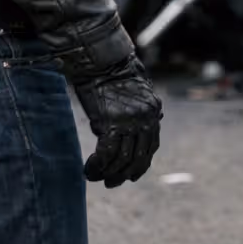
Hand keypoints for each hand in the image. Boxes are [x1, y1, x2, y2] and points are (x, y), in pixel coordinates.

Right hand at [71, 55, 162, 187]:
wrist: (101, 60)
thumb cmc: (113, 74)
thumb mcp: (135, 92)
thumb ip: (140, 111)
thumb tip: (147, 125)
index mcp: (153, 111)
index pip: (151, 146)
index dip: (141, 164)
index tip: (131, 175)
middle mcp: (146, 118)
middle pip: (139, 157)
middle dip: (124, 174)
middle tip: (110, 183)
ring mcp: (131, 122)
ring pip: (122, 159)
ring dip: (108, 173)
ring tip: (96, 177)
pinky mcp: (112, 123)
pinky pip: (107, 154)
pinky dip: (97, 165)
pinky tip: (89, 169)